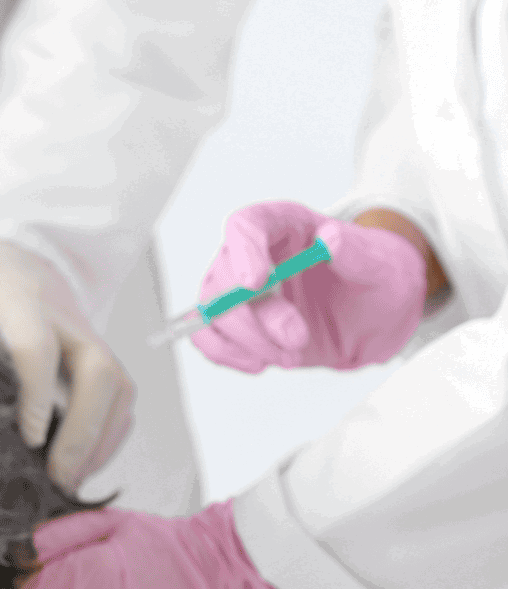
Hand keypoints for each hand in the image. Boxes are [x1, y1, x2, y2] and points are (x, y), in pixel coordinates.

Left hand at [0, 238, 133, 494]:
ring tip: (68, 486)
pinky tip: (79, 469)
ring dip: (101, 441)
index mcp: (10, 297)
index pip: (36, 342)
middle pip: (98, 369)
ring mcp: (86, 335)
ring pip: (118, 386)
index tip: (29, 440)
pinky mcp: (96, 356)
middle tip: (57, 479)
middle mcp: (61, 314)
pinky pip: (120, 398)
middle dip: (84, 429)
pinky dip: (107, 438)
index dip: (36, 392)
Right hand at [191, 202, 428, 372]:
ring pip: (213, 313)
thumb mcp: (381, 266)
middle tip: (295, 340)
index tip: (255, 284)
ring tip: (291, 356)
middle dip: (255, 318)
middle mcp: (253, 254)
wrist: (373, 318)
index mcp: (285, 225)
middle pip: (223, 278)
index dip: (243, 252)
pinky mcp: (236, 324)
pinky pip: (207, 338)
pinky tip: (260, 363)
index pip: (246, 225)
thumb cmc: (376, 281)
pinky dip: (228, 355)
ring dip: (248, 342)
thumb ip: (356, 253)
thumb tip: (330, 240)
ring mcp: (239, 291)